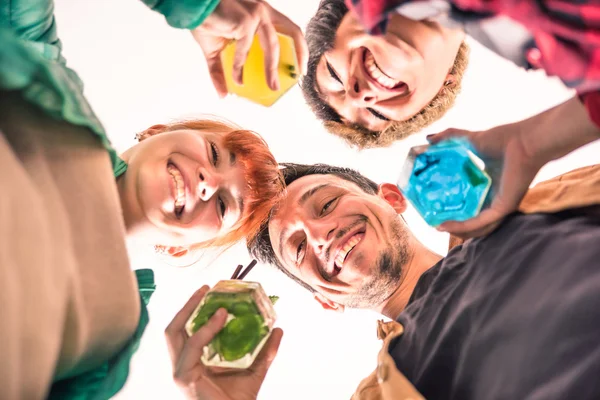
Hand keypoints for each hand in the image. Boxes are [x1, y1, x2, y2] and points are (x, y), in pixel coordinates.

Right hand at [165, 286, 283, 399]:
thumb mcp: (255, 370)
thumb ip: (265, 350)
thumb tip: (278, 329)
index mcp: (194, 360)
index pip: (185, 329)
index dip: (194, 309)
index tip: (209, 291)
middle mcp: (183, 364)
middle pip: (174, 328)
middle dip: (187, 305)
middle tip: (205, 289)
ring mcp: (181, 371)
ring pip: (175, 333)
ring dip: (191, 311)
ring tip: (210, 298)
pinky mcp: (184, 377)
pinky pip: (192, 347)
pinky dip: (205, 329)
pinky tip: (220, 318)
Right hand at [191, 0, 307, 97]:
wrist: (189, 7)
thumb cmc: (204, 20)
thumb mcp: (217, 50)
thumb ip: (222, 71)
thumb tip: (223, 94)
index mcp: (262, 15)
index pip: (289, 29)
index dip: (299, 47)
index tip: (300, 66)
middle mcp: (263, 11)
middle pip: (292, 32)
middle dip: (300, 55)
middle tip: (298, 76)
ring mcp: (255, 14)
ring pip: (272, 46)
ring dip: (272, 70)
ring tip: (272, 87)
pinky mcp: (245, 20)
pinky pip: (245, 50)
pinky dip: (240, 67)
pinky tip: (237, 79)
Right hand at [427, 124, 542, 237]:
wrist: (524, 141)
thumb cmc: (504, 139)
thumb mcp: (470, 139)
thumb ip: (449, 137)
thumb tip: (428, 139)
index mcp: (488, 186)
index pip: (469, 203)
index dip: (453, 207)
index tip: (435, 206)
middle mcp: (494, 199)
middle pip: (472, 219)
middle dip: (453, 224)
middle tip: (434, 222)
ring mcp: (499, 206)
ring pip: (476, 227)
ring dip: (456, 230)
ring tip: (438, 227)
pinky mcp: (502, 208)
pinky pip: (479, 223)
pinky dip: (461, 227)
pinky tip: (445, 225)